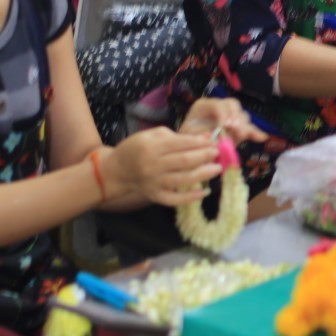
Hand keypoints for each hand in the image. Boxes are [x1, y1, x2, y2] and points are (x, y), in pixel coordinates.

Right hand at [106, 128, 220, 207]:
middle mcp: (152, 165)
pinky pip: (175, 199)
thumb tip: (205, 138)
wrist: (117, 170)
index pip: (181, 144)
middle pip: (184, 161)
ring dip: (203, 174)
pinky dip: (190, 197)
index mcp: (151, 146)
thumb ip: (178, 136)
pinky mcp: (155, 196)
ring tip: (216, 169)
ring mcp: (154, 182)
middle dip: (204, 156)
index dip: (200, 143)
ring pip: (183, 179)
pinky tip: (204, 192)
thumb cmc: (137, 148)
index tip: (214, 141)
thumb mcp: (153, 136)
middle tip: (218, 153)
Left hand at [181, 97, 264, 143]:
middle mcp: (219, 109)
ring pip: (242, 116)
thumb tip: (216, 138)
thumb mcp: (188, 138)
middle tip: (234, 128)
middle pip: (232, 105)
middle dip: (235, 116)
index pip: (216, 104)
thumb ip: (200, 136)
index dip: (222, 113)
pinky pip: (249, 129)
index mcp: (203, 107)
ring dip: (243, 125)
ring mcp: (230, 119)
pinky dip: (255, 133)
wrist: (189, 151)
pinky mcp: (238, 130)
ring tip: (241, 134)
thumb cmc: (186, 142)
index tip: (224, 125)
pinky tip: (261, 137)